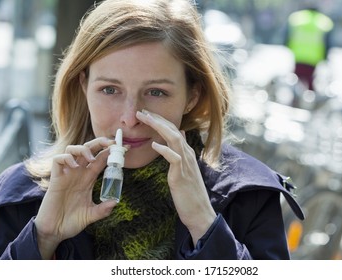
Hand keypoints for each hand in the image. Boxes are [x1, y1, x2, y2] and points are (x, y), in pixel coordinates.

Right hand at [35, 137, 115, 258]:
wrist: (54, 231)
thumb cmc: (71, 222)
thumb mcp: (91, 215)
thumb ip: (102, 210)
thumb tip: (115, 202)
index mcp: (88, 178)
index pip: (102, 159)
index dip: (112, 151)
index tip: (125, 148)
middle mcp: (78, 173)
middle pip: (89, 148)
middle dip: (101, 142)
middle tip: (112, 143)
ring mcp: (66, 174)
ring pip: (73, 149)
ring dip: (83, 149)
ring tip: (91, 158)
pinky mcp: (55, 179)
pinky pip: (58, 160)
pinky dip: (67, 158)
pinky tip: (74, 166)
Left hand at [136, 110, 215, 244]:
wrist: (199, 211)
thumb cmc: (189, 192)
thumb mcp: (185, 168)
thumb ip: (181, 151)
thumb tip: (180, 134)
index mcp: (186, 153)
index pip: (174, 130)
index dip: (161, 121)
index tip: (147, 114)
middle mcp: (187, 154)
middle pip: (173, 130)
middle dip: (157, 119)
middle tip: (142, 111)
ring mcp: (185, 164)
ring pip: (174, 139)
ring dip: (159, 127)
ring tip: (146, 119)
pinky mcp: (181, 175)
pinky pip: (174, 158)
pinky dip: (164, 150)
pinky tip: (154, 145)